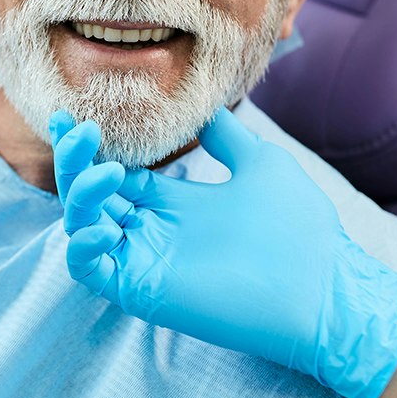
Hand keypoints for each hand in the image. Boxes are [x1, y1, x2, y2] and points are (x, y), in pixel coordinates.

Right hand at [51, 106, 396, 397]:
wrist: (324, 286)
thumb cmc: (300, 228)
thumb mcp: (260, 163)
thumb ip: (226, 137)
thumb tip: (204, 107)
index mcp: (173, 202)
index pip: (114, 173)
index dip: (88, 147)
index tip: (71, 117)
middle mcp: (152, 229)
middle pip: (90, 194)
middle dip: (74, 161)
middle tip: (76, 129)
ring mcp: (145, 260)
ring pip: (84, 226)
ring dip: (81, 195)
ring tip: (106, 170)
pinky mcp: (144, 290)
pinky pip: (92, 272)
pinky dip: (82, 249)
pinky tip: (100, 226)